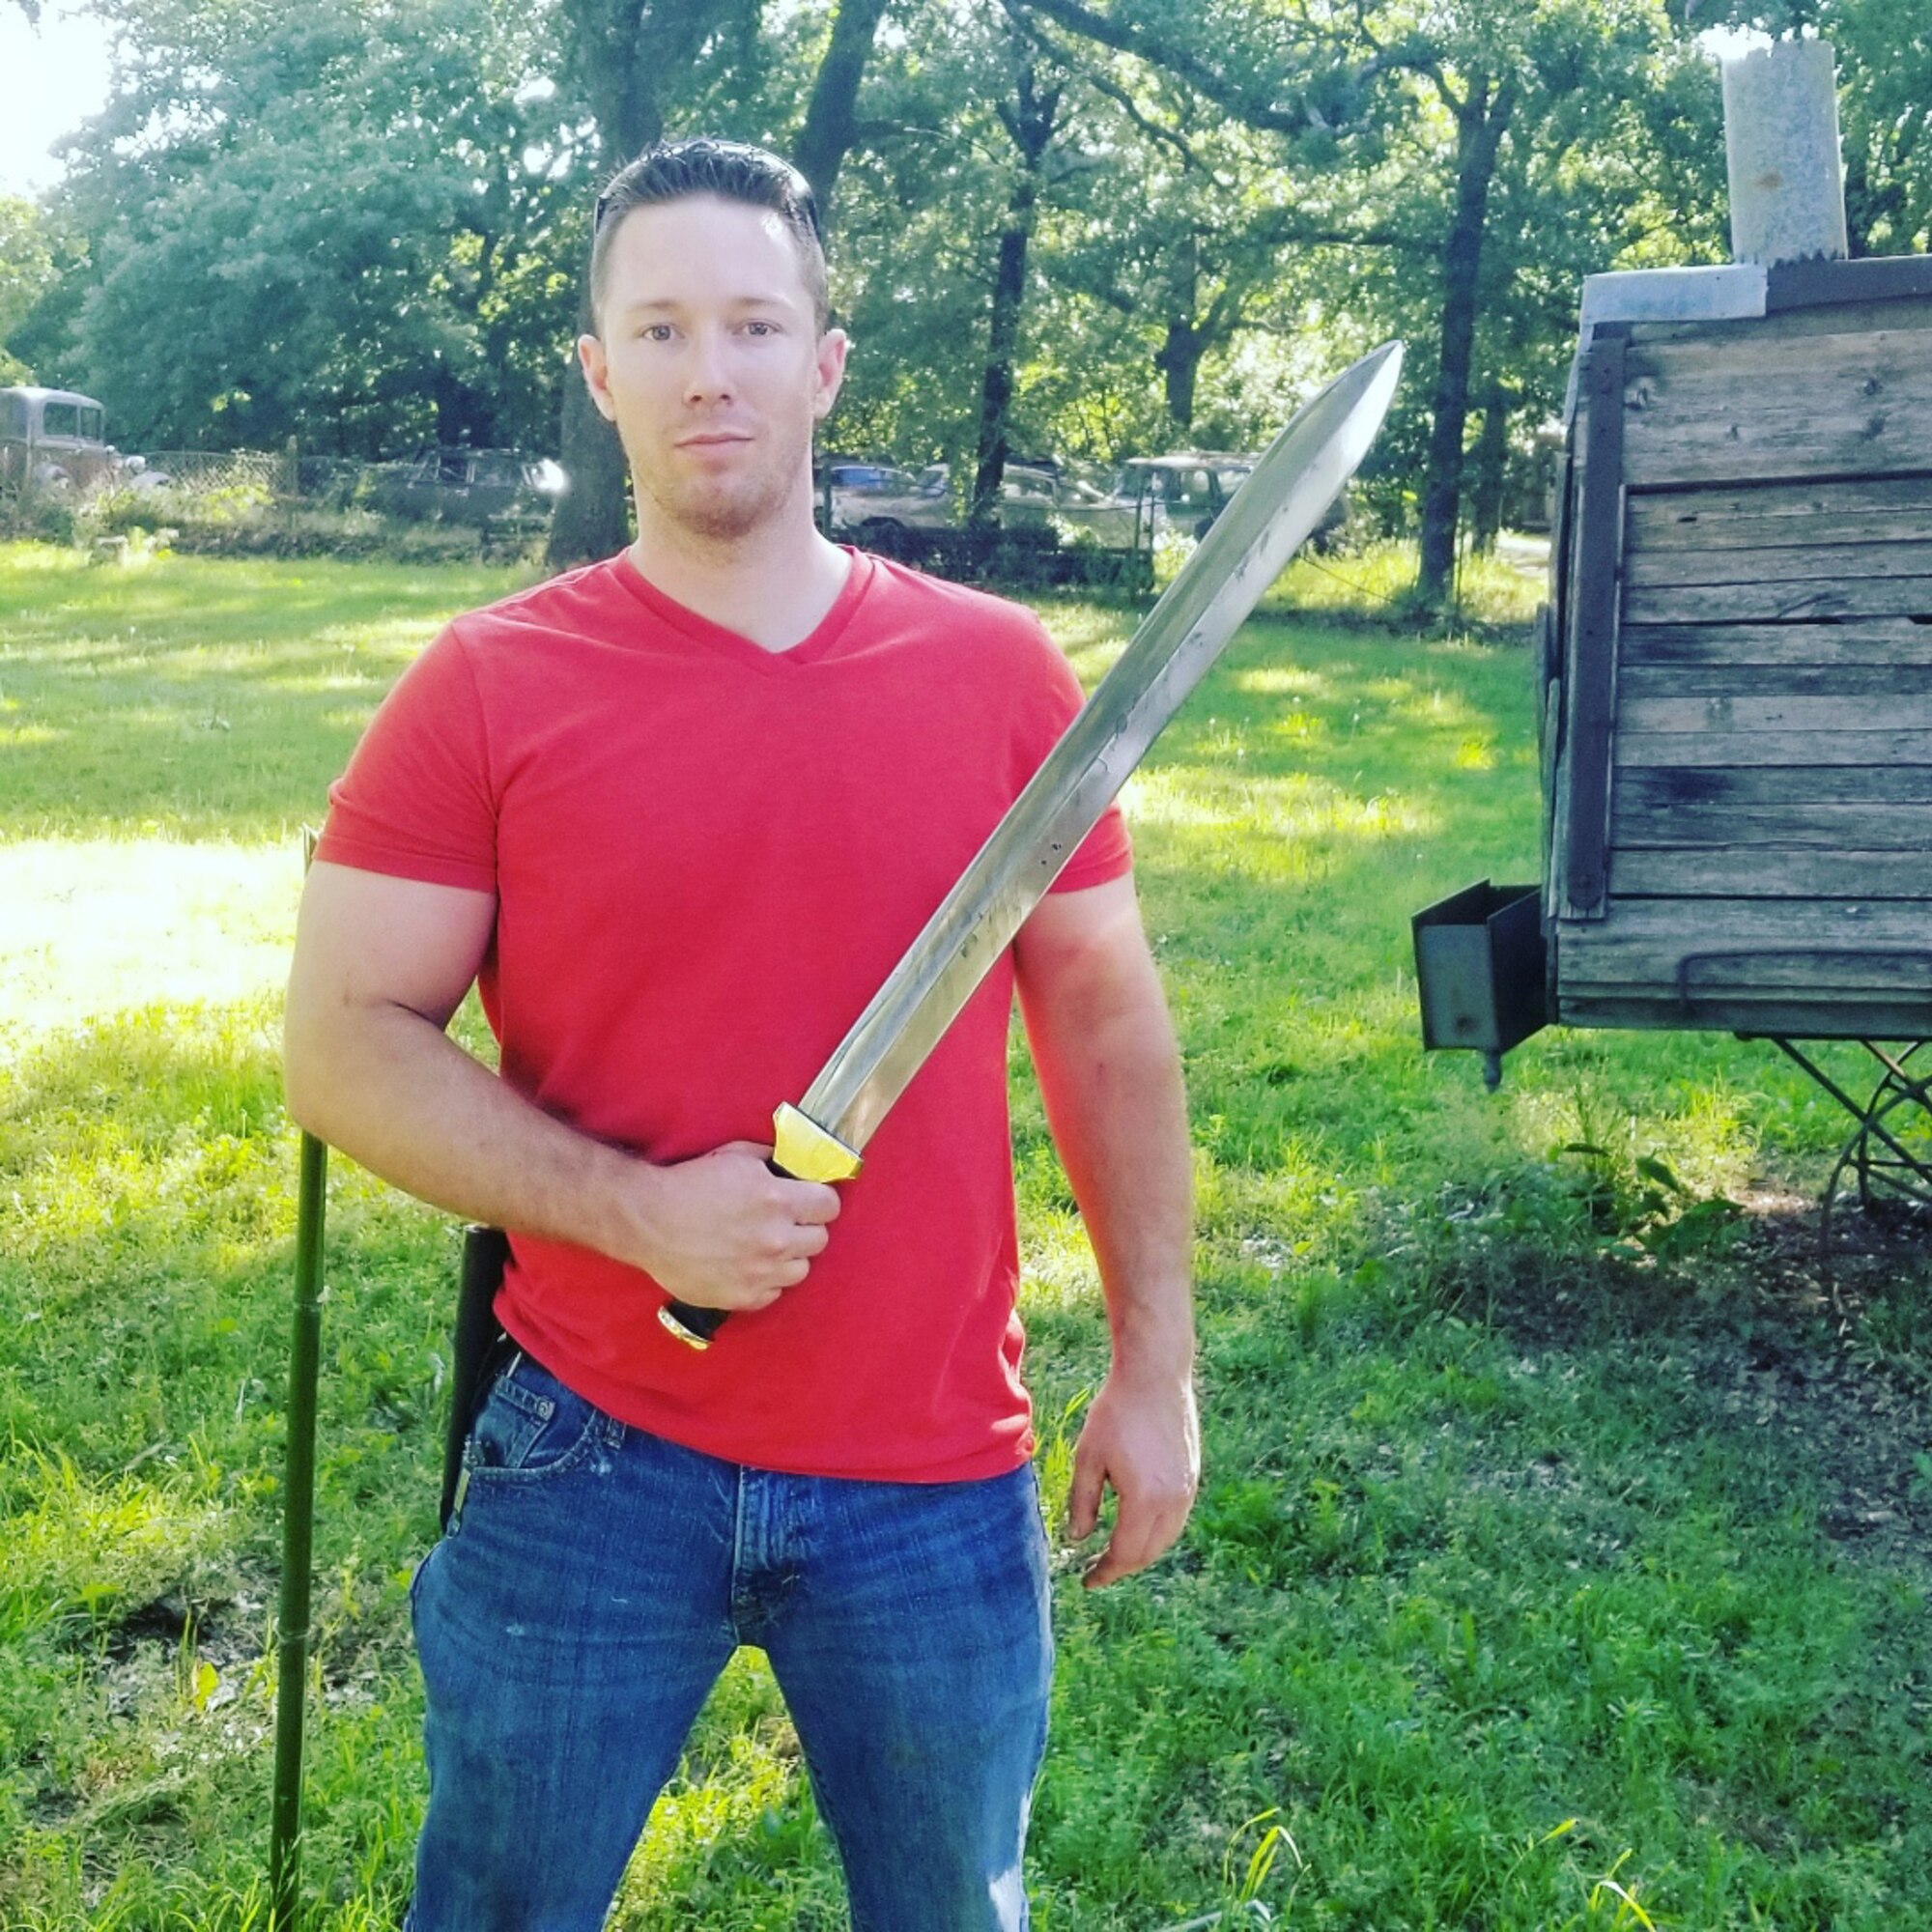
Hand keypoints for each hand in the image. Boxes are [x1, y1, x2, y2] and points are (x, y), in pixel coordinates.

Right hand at [619, 1140, 840, 1311]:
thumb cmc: (688, 1184)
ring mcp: (760, 1272)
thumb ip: (771, 1162)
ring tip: (763, 1247)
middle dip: (805, 1228)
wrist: (647, 1221)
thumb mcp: (734, 1156)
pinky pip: (774, 1293)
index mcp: (777, 1200)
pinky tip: (747, 1266)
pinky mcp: (743, 1297)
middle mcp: (775, 1239)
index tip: (808, 1202)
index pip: (829, 1207)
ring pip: (801, 1269)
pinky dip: (765, 1281)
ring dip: (788, 1257)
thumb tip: (794, 1169)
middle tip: (783, 1223)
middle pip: (820, 1240)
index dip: (819, 1202)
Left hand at [1066, 1361, 1199, 1587]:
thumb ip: (1082, 1502)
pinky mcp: (1193, 1476)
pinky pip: (1176, 1518)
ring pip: (1166, 1538)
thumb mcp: (1088, 1457)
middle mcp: (1173, 1500)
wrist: (1156, 1376)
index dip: (1105, 1572)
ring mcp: (1188, 1489)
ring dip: (1141, 1551)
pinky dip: (1156, 1531)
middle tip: (1097, 1570)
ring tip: (1115, 1552)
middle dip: (1123, 1566)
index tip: (1087, 1581)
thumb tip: (1080, 1539)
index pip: (1125, 1553)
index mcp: (1145, 1500)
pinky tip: (1137, 1524)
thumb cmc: (1116, 1413)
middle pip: (1149, 1552)